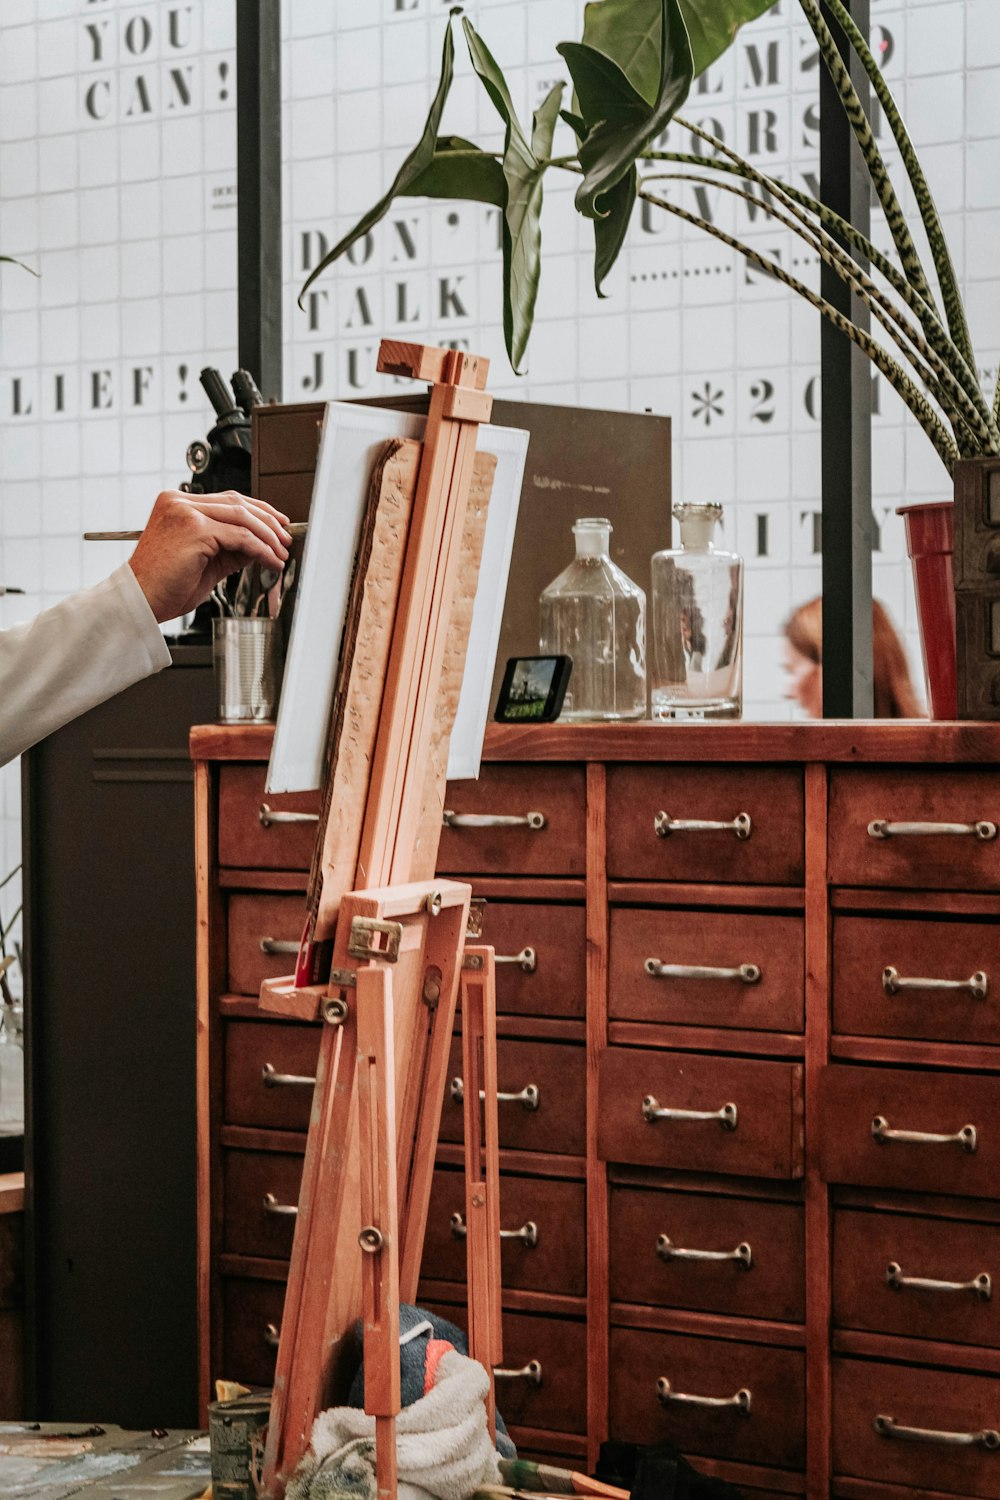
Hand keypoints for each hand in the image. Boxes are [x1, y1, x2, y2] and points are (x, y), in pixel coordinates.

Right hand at [128, 489, 291, 622]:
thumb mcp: (205, 561)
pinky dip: (261, 550)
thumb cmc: (165, 586)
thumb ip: (230, 548)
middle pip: (237, 503)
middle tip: (286, 540)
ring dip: (268, 537)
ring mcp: (185, 512)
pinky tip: (270, 561)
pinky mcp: (194, 529)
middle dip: (268, 522)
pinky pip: (240, 537)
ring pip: (242, 517)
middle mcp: (179, 502)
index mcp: (177, 503)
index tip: (277, 524)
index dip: (258, 511)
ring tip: (281, 553)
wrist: (140, 601)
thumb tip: (260, 545)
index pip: (227, 499)